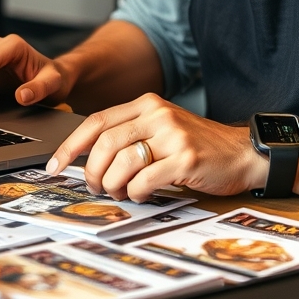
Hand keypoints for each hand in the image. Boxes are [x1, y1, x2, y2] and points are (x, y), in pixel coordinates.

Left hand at [45, 93, 269, 200]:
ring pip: (121, 164)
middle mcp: (158, 114)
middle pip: (105, 145)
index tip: (55, 165)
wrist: (242, 153)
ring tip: (123, 192)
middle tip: (95, 188)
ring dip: (114, 186)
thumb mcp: (161, 129)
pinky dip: (137, 194)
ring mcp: (173, 135)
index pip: (97, 122)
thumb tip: (86, 159)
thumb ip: (129, 135)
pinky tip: (144, 194)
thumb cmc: (197, 146)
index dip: (72, 146)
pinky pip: (145, 180)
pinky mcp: (186, 158)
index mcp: (147, 104)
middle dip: (92, 172)